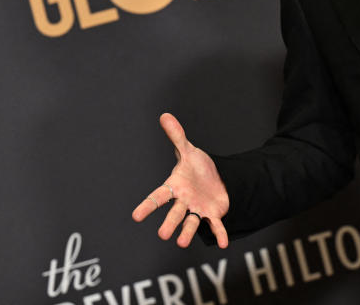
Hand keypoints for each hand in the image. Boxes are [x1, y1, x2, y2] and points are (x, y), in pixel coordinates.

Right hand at [131, 113, 230, 247]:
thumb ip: (177, 136)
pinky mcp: (213, 214)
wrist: (215, 179)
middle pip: (175, 213)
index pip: (159, 196)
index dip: (148, 206)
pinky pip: (216, 225)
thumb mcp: (188, 150)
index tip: (136, 216)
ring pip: (191, 222)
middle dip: (169, 223)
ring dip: (187, 232)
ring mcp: (197, 209)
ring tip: (182, 243)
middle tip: (162, 235)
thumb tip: (165, 115)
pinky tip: (224, 244)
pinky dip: (220, 234)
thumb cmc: (196, 167)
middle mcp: (184, 201)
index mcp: (176, 186)